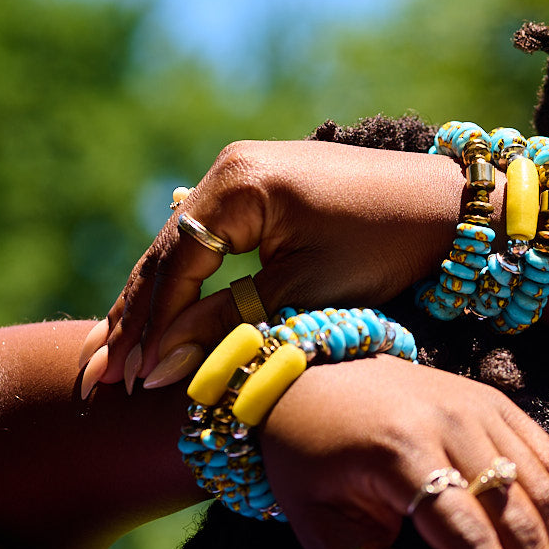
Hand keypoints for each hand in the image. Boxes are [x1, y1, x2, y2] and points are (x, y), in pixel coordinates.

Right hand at [88, 140, 465, 387]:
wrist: (448, 206)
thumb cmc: (385, 246)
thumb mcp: (304, 292)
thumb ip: (228, 325)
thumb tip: (158, 370)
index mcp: (237, 184)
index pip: (175, 266)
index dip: (151, 327)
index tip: (129, 381)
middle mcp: (231, 167)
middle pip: (170, 254)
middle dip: (137, 317)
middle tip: (100, 376)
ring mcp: (247, 171)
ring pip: (189, 248)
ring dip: (159, 302)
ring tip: (119, 354)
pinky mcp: (266, 185)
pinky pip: (215, 239)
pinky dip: (193, 281)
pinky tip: (164, 311)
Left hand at [260, 355, 548, 548]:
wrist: (317, 380)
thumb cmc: (314, 460)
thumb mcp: (324, 529)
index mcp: (401, 451)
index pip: (466, 536)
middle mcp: (452, 421)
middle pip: (516, 514)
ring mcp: (482, 407)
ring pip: (542, 488)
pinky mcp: (498, 403)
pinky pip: (547, 459)